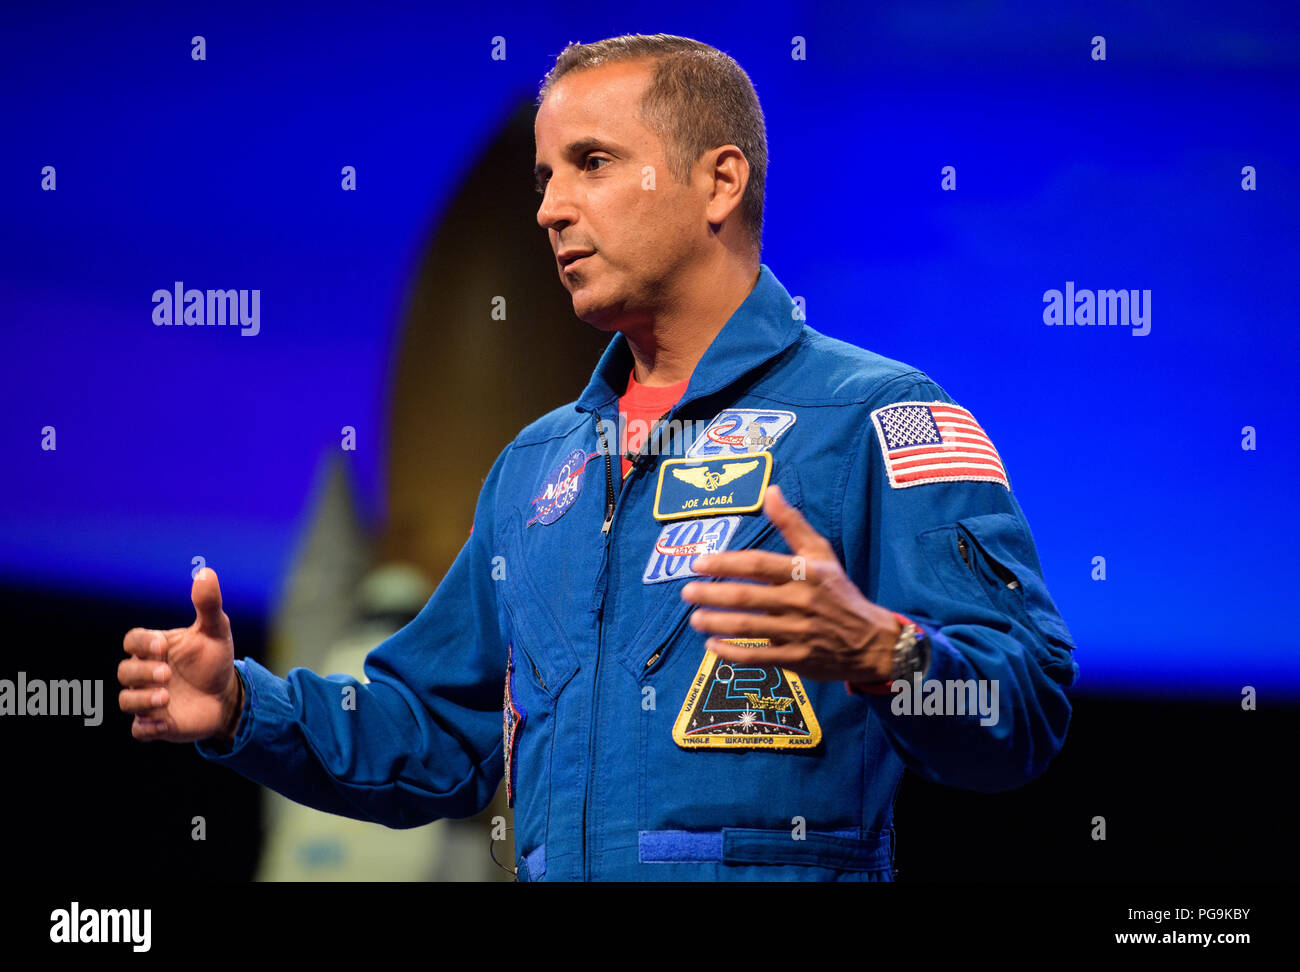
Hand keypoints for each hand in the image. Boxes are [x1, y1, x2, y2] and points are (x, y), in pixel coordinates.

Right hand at [118, 568, 241, 741]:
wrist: (228, 695)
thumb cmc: (214, 658)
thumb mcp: (216, 630)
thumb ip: (208, 604)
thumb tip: (206, 571)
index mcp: (155, 647)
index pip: (132, 641)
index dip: (141, 644)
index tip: (161, 646)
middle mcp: (146, 673)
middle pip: (124, 672)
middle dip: (142, 673)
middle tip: (167, 674)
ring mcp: (148, 700)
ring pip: (126, 701)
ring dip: (142, 701)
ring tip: (166, 698)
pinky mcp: (156, 725)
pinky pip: (139, 730)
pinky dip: (147, 727)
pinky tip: (164, 722)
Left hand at [681, 485, 901, 682]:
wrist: (872, 641)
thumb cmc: (839, 592)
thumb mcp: (821, 554)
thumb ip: (792, 524)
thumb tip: (770, 490)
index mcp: (805, 572)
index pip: (758, 564)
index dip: (726, 563)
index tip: (698, 563)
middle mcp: (801, 601)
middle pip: (748, 598)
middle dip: (712, 594)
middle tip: (687, 592)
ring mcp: (799, 633)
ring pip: (750, 628)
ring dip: (717, 623)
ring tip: (694, 618)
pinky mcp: (797, 660)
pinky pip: (759, 657)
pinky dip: (732, 653)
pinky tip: (712, 646)